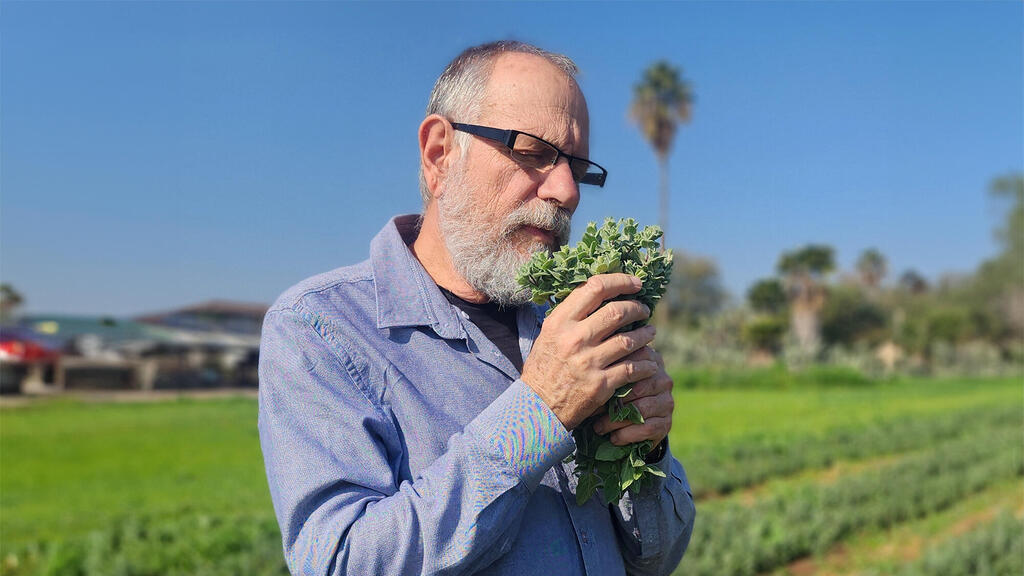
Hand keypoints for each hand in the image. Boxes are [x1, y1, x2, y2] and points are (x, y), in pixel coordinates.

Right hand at [521, 274, 659, 431]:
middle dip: (637, 308)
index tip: (635, 283)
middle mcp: (574, 338)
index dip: (620, 281)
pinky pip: (633, 368)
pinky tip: (649, 362)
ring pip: (630, 340)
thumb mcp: (548, 335)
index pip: (594, 288)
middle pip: (617, 311)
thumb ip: (570, 316)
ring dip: (646, 334)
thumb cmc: (544, 368)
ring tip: (650, 333)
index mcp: (560, 322)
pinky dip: (646, 363)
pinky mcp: (601, 384)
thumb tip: (598, 293)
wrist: (537, 408)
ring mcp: (588, 362)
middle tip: (644, 310)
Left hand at [590, 346, 672, 447]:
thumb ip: (605, 369)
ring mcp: (667, 402)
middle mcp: (663, 379)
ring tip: (599, 427)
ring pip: (641, 409)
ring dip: (617, 421)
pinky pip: (648, 428)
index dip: (612, 376)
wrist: (630, 424)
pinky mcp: (666, 423)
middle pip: (638, 388)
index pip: (633, 364)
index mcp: (650, 361)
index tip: (592, 388)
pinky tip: (613, 438)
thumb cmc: (613, 395)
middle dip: (613, 402)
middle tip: (592, 411)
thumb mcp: (608, 380)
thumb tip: (587, 367)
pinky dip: (628, 434)